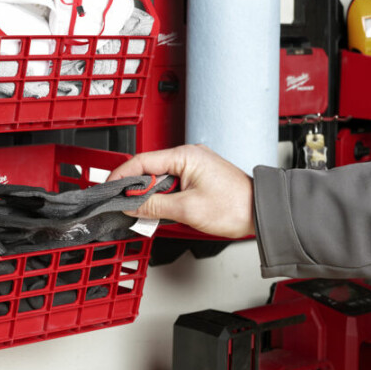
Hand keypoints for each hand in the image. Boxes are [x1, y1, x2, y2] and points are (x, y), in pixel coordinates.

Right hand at [108, 144, 255, 238]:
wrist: (262, 213)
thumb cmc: (235, 206)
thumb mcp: (187, 209)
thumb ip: (154, 206)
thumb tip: (130, 205)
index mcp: (185, 156)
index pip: (142, 161)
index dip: (121, 176)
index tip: (108, 188)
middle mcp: (189, 156)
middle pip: (149, 170)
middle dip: (134, 188)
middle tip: (122, 205)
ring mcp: (194, 166)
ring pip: (160, 179)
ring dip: (149, 195)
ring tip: (142, 211)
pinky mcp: (198, 177)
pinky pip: (172, 184)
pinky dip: (162, 197)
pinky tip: (159, 210)